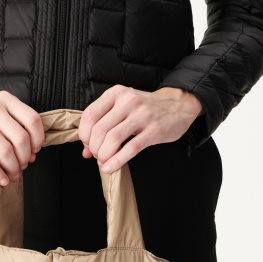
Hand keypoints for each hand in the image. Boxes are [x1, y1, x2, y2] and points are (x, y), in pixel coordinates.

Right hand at [0, 86, 44, 184]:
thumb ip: (14, 125)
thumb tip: (31, 153)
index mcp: (5, 99)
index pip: (32, 120)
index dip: (38, 139)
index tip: (34, 151)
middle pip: (20, 138)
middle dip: (25, 158)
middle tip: (22, 166)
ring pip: (4, 150)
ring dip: (12, 168)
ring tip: (13, 175)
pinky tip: (1, 178)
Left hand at [78, 85, 203, 171]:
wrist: (178, 105)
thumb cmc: (144, 109)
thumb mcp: (121, 109)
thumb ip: (103, 126)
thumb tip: (86, 152)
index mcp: (116, 94)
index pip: (90, 115)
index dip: (84, 135)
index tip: (87, 145)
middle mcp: (128, 101)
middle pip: (100, 130)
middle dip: (94, 148)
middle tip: (97, 155)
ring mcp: (142, 115)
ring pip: (113, 139)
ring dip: (103, 155)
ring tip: (103, 162)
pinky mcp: (154, 130)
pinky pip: (130, 148)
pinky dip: (116, 161)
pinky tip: (110, 168)